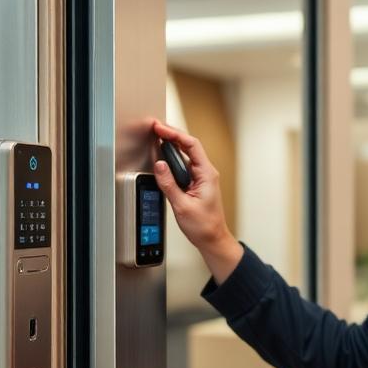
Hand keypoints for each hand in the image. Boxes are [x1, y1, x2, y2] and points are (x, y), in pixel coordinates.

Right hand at [152, 120, 242, 283]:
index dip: (174, 134)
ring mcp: (201, 177)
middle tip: (155, 128)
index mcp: (207, 174)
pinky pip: (184, 165)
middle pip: (188, 146)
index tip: (160, 129)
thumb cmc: (204, 226)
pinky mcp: (196, 183)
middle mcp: (206, 173)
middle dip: (171, 135)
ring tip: (157, 137)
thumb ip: (169, 184)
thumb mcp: (182, 205)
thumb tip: (160, 166)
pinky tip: (164, 156)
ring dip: (171, 145)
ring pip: (186, 154)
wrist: (213, 239)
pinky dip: (173, 158)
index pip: (191, 145)